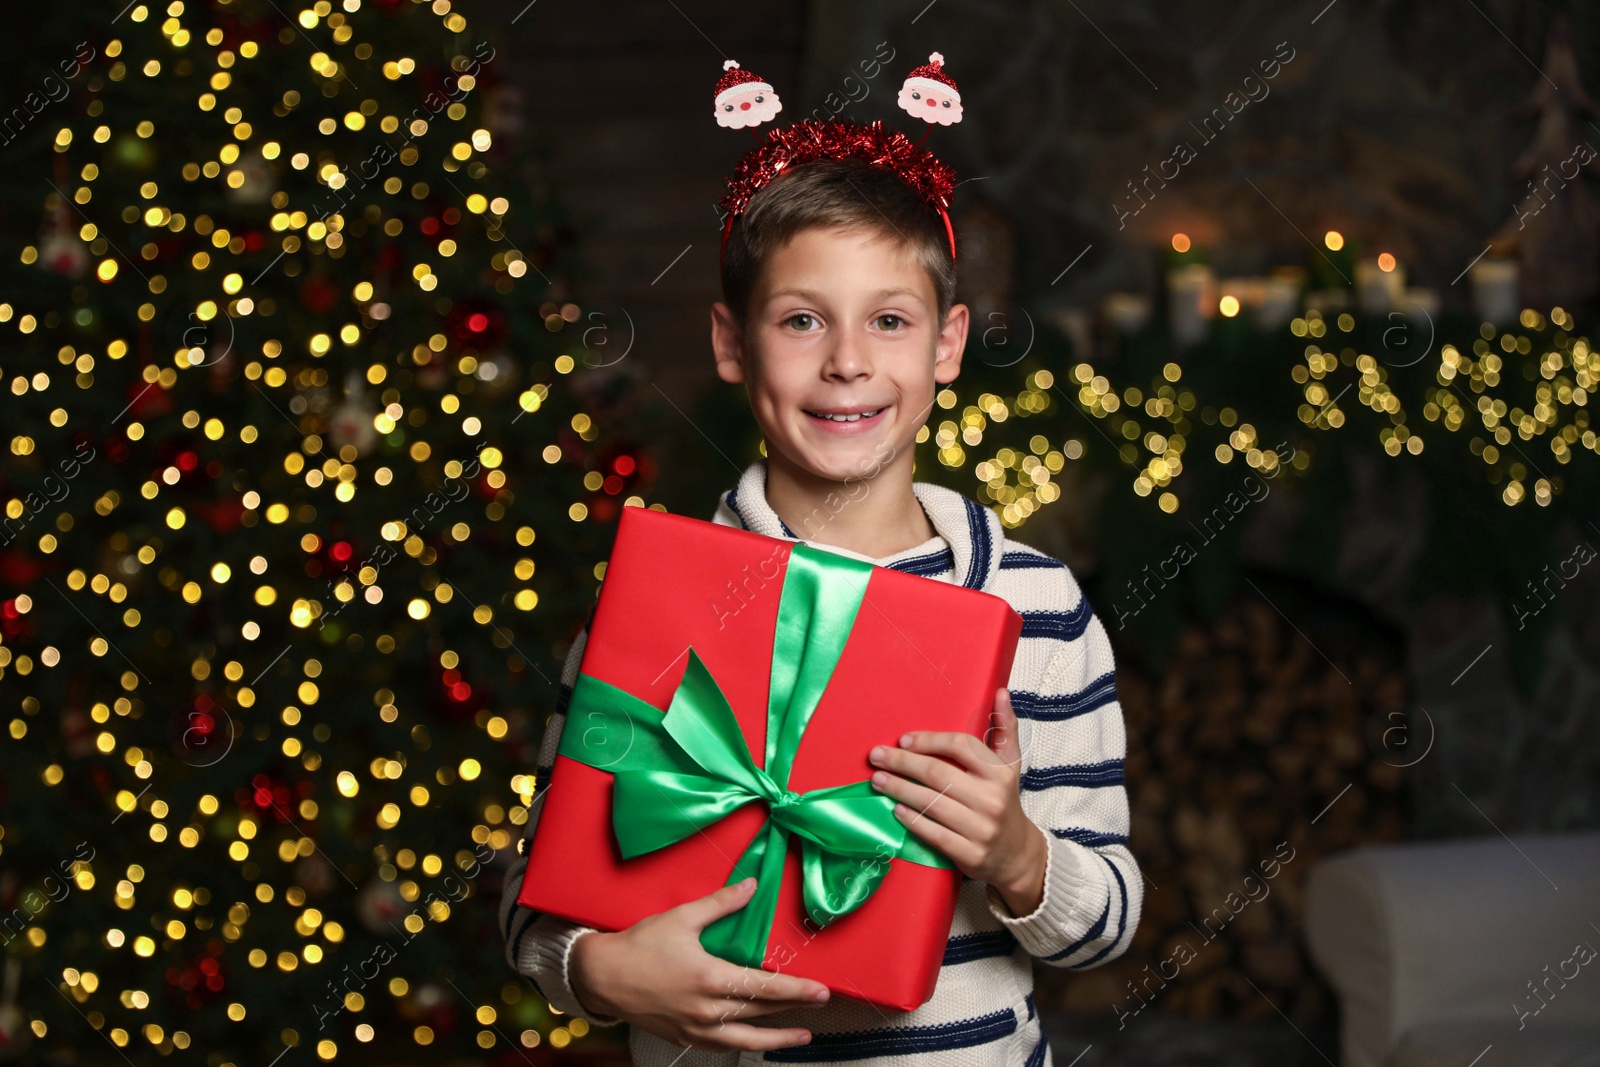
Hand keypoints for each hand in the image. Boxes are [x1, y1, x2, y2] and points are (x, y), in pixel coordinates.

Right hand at [569, 878, 831, 1051]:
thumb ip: (721, 903)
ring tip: (802, 1036)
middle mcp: (707, 1010)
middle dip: (795, 1009)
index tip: (821, 991)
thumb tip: (751, 886)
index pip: (766, 987)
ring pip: (746, 1039)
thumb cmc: (639, 946)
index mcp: (711, 978)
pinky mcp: (683, 1038)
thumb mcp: (682, 918)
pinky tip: (755, 1040)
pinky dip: (744, 1044)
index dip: (797, 990)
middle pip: (761, 1012)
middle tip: (822, 1004)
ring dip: (777, 1038)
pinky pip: (721, 1046)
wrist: (602, 977)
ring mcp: (695, 1028)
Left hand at [867, 687, 1048, 915]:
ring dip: (899, 789)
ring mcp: (981, 828)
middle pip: (938, 774)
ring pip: (931, 803)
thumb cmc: (1004, 800)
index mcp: (1000, 772)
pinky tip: (896, 809)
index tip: (903, 740)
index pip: (960, 746)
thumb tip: (1000, 692)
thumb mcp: (1010, 764)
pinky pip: (934, 833)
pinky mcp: (970, 854)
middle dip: (902, 763)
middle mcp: (992, 799)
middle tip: (876, 755)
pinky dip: (912, 820)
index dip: (929, 741)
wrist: (1017, 853)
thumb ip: (1005, 728)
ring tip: (877, 780)